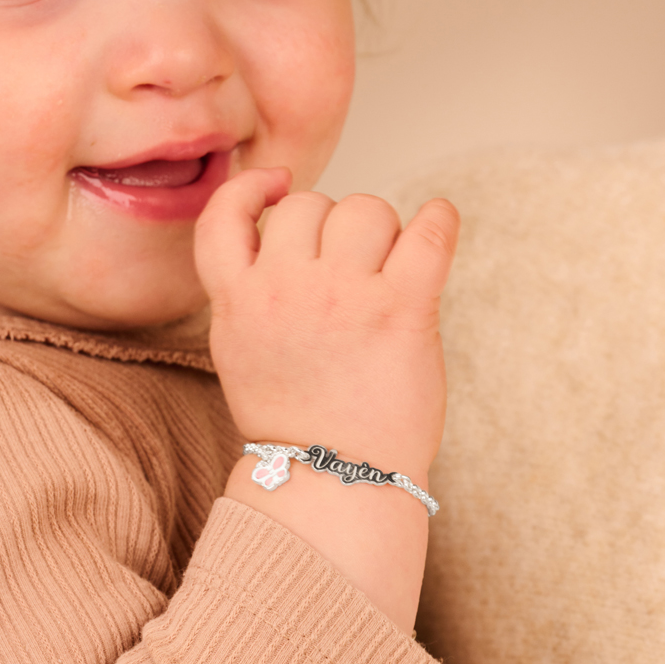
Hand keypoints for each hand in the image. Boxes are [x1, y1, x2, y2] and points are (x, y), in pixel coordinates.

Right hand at [195, 168, 458, 478]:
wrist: (335, 480)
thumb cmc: (292, 416)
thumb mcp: (239, 347)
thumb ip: (248, 289)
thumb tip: (276, 231)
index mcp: (237, 300)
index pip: (225, 215)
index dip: (248, 187)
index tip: (275, 184)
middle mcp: (284, 289)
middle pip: (307, 203)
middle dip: (329, 223)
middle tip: (346, 263)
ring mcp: (342, 297)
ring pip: (364, 209)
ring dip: (379, 228)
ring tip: (386, 267)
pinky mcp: (400, 310)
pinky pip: (427, 234)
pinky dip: (439, 219)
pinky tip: (439, 219)